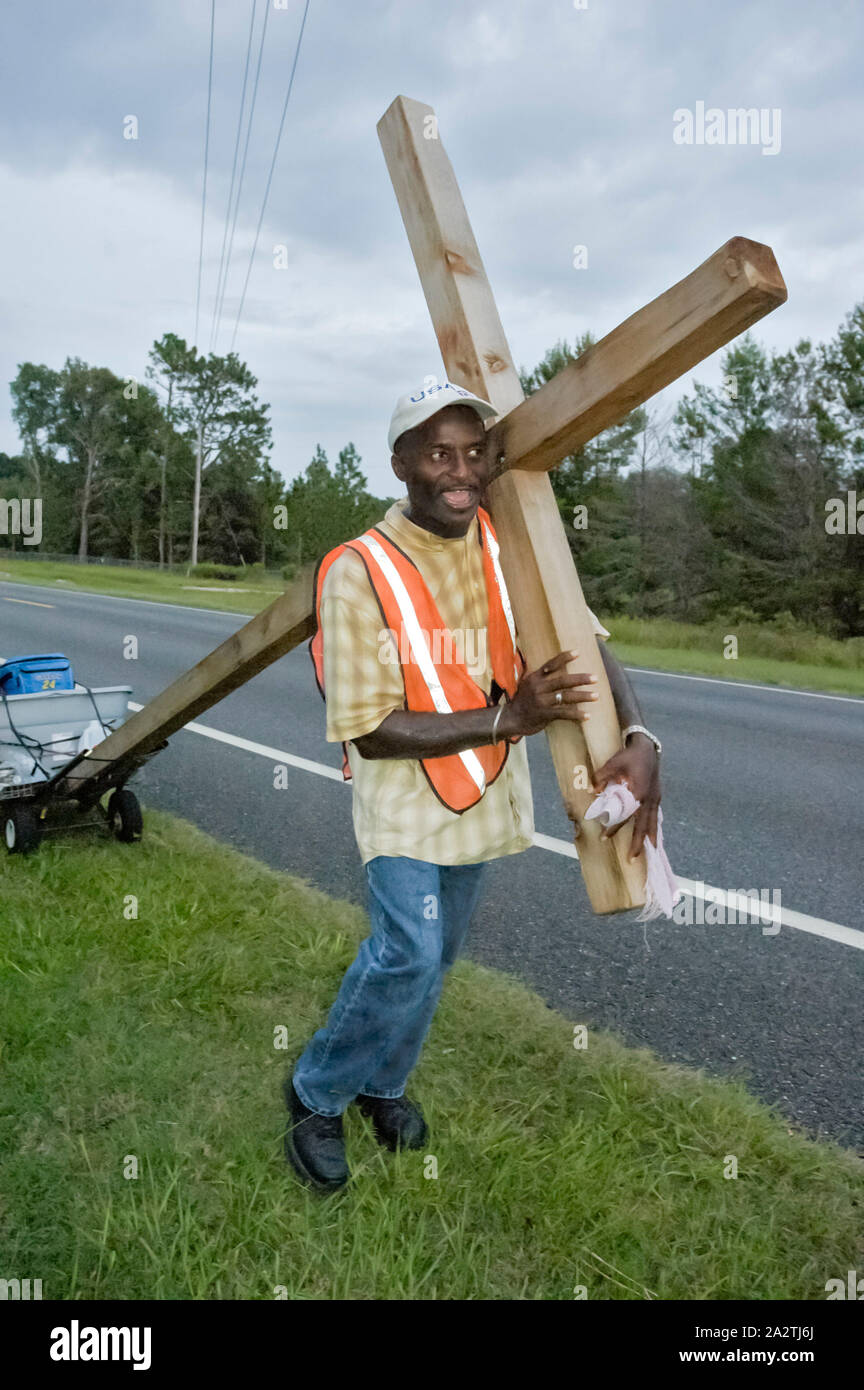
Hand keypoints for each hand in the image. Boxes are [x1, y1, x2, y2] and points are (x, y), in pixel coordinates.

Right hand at [498, 650, 597, 737]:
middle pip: (563, 681)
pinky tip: (587, 715)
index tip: (578, 652)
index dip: (564, 657)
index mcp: (534, 678)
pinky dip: (576, 714)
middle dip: (580, 679)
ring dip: (583, 696)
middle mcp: (538, 687)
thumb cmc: (522, 701)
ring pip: (566, 697)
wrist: (510, 719)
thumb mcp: (527, 684)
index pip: (551, 665)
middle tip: (595, 678)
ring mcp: (541, 701)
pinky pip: (564, 713)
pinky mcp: (544, 714)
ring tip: (596, 696)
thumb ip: (540, 678)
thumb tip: (556, 668)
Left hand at [592, 734, 660, 860]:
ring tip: (651, 852)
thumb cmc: (628, 755)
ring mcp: (655, 797)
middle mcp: (649, 798)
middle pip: (644, 825)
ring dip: (650, 837)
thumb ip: (601, 777)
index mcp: (638, 793)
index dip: (615, 826)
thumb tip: (591, 790)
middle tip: (632, 859)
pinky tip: (654, 836)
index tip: (605, 836)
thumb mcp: (612, 763)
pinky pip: (655, 815)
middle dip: (639, 843)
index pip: (626, 816)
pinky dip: (654, 826)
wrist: (647, 747)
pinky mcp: (656, 795)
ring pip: (653, 822)